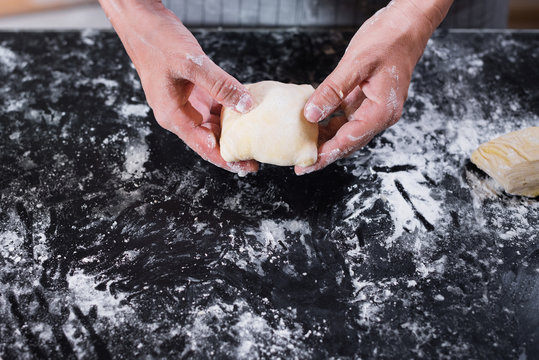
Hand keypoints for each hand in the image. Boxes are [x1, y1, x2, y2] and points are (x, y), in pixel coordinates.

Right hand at [99, 0, 257, 173]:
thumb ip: (221, 85)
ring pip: (212, 124)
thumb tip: (245, 105)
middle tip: (257, 156)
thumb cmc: (156, 40)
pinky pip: (212, 106)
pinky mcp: (190, 90)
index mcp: (172, 115)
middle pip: (208, 139)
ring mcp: (183, 102)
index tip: (247, 168)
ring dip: (231, 130)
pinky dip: (228, 109)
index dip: (226, 159)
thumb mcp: (192, 64)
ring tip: (254, 138)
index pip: (203, 146)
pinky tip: (245, 111)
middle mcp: (177, 113)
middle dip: (232, 149)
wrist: (140, 19)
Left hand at [297, 0, 452, 174]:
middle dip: (325, 154)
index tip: (307, 166)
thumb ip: (332, 91)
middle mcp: (380, 115)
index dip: (326, 154)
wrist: (407, 24)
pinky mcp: (368, 101)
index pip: (349, 140)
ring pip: (347, 132)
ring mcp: (375, 109)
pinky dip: (330, 124)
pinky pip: (347, 119)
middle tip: (301, 165)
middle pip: (349, 142)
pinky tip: (314, 124)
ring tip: (304, 147)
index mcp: (381, 111)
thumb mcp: (355, 63)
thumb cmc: (388, 39)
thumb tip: (310, 114)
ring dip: (326, 140)